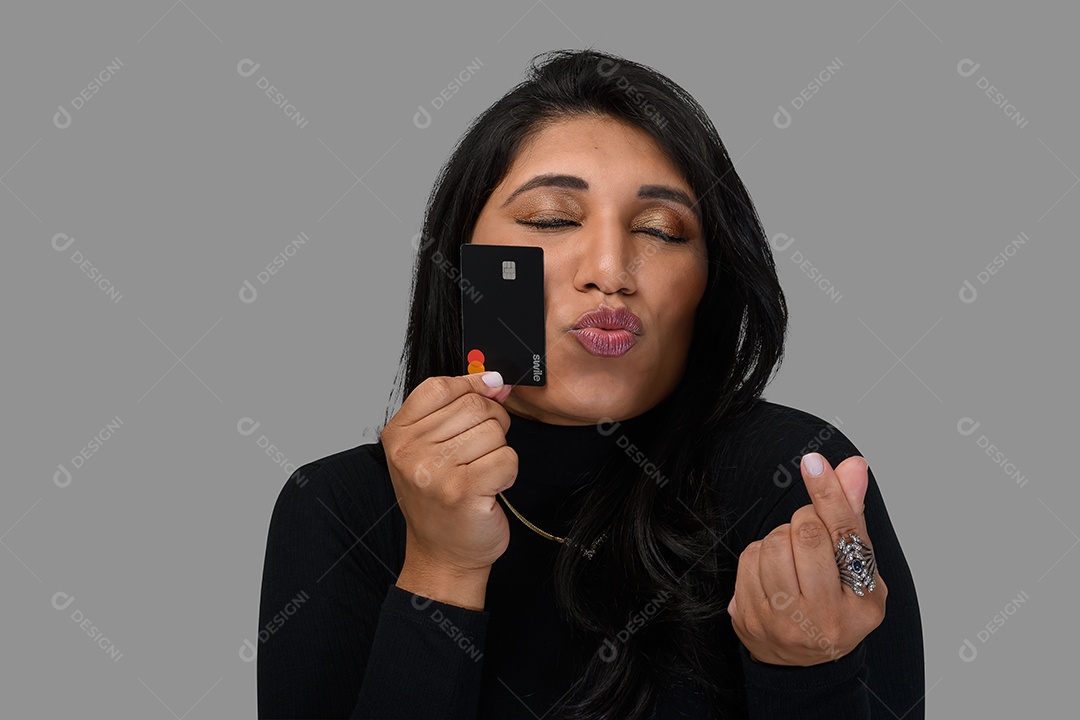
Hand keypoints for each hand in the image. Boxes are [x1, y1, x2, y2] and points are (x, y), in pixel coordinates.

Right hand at [382, 372, 516, 576]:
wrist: (443, 556)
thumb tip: (495, 381)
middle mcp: (409, 451)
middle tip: (480, 452)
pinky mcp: (462, 491)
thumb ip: (458, 409)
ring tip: (479, 474)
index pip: (441, 386)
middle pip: (474, 406)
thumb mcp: (434, 448)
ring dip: (498, 451)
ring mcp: (434, 471)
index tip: (484, 398)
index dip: (471, 387)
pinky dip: (508, 472)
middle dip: (491, 423)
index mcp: (398, 434)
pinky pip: (507, 457)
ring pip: (493, 430)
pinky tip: (490, 488)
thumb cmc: (442, 500)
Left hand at [727, 452, 887, 665]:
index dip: (829, 494)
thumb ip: (853, 518)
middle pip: (805, 534)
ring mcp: (781, 622)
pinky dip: (760, 554)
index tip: (814, 461)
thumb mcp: (860, 570)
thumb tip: (852, 466)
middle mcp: (822, 618)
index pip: (844, 536)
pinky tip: (773, 573)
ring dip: (782, 539)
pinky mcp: (748, 619)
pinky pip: (748, 558)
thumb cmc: (839, 606)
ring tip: (794, 560)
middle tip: (812, 536)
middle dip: (806, 521)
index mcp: (860, 605)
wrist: (805, 665)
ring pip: (772, 543)